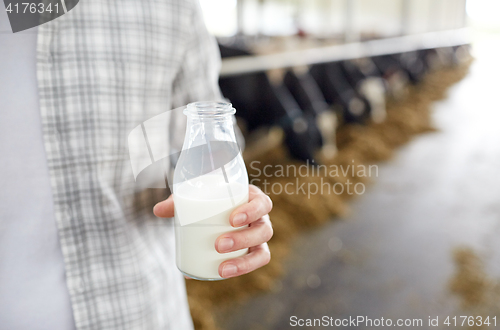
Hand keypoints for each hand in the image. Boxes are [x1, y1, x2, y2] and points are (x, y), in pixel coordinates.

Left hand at [153, 184, 272, 278]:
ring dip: (244, 262)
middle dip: (243, 239)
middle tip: (219, 244)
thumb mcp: (196, 197)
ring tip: (222, 269)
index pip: (263, 204)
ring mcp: (258, 239)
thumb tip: (158, 210)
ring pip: (262, 253)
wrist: (214, 211)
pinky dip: (237, 271)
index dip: (252, 211)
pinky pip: (252, 265)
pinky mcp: (251, 254)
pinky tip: (218, 274)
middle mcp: (260, 220)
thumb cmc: (209, 200)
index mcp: (253, 200)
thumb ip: (178, 201)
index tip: (232, 219)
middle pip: (264, 230)